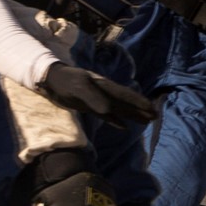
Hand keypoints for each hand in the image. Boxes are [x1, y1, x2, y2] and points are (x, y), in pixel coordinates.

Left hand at [38, 63, 156, 125]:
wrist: (50, 79)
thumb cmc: (65, 81)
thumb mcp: (79, 88)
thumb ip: (94, 98)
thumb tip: (109, 110)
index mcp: (106, 87)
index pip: (127, 96)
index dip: (140, 103)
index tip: (153, 109)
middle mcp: (105, 94)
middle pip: (127, 103)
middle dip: (141, 109)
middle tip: (156, 116)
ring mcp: (98, 100)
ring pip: (120, 109)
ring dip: (133, 115)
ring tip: (146, 120)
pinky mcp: (89, 107)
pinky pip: (108, 115)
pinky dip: (117, 120)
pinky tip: (123, 126)